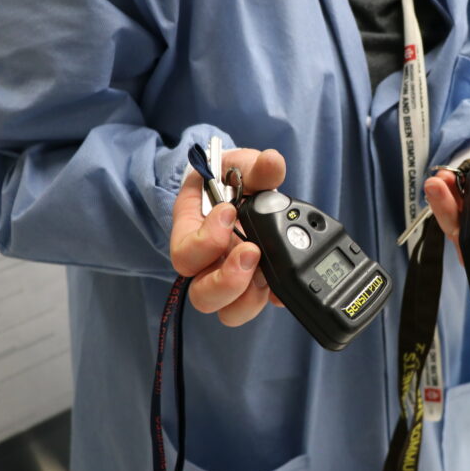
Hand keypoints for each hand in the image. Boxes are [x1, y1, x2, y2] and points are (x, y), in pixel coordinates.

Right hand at [170, 148, 286, 325]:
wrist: (247, 192)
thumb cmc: (233, 180)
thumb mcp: (241, 166)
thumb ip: (255, 166)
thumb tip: (273, 161)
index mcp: (192, 233)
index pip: (185, 253)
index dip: (207, 241)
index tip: (229, 212)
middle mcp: (208, 264)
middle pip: (202, 294)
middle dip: (227, 280)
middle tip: (252, 252)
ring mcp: (231, 278)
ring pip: (228, 309)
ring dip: (249, 296)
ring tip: (267, 271)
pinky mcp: (255, 286)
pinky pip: (260, 304)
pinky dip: (274, 298)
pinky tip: (284, 286)